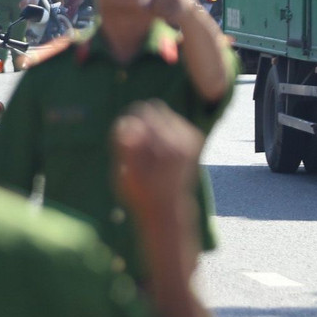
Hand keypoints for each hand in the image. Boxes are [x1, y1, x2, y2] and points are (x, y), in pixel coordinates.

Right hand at [112, 100, 203, 214]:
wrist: (167, 208)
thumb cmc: (141, 193)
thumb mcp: (127, 174)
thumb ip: (127, 148)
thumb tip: (125, 123)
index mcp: (166, 147)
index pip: (140, 113)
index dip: (127, 123)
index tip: (122, 141)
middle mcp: (183, 140)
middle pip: (153, 108)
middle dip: (139, 120)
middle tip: (133, 143)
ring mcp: (191, 138)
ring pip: (162, 113)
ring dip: (150, 125)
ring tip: (146, 149)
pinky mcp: (195, 138)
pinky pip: (172, 120)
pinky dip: (161, 129)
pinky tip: (157, 149)